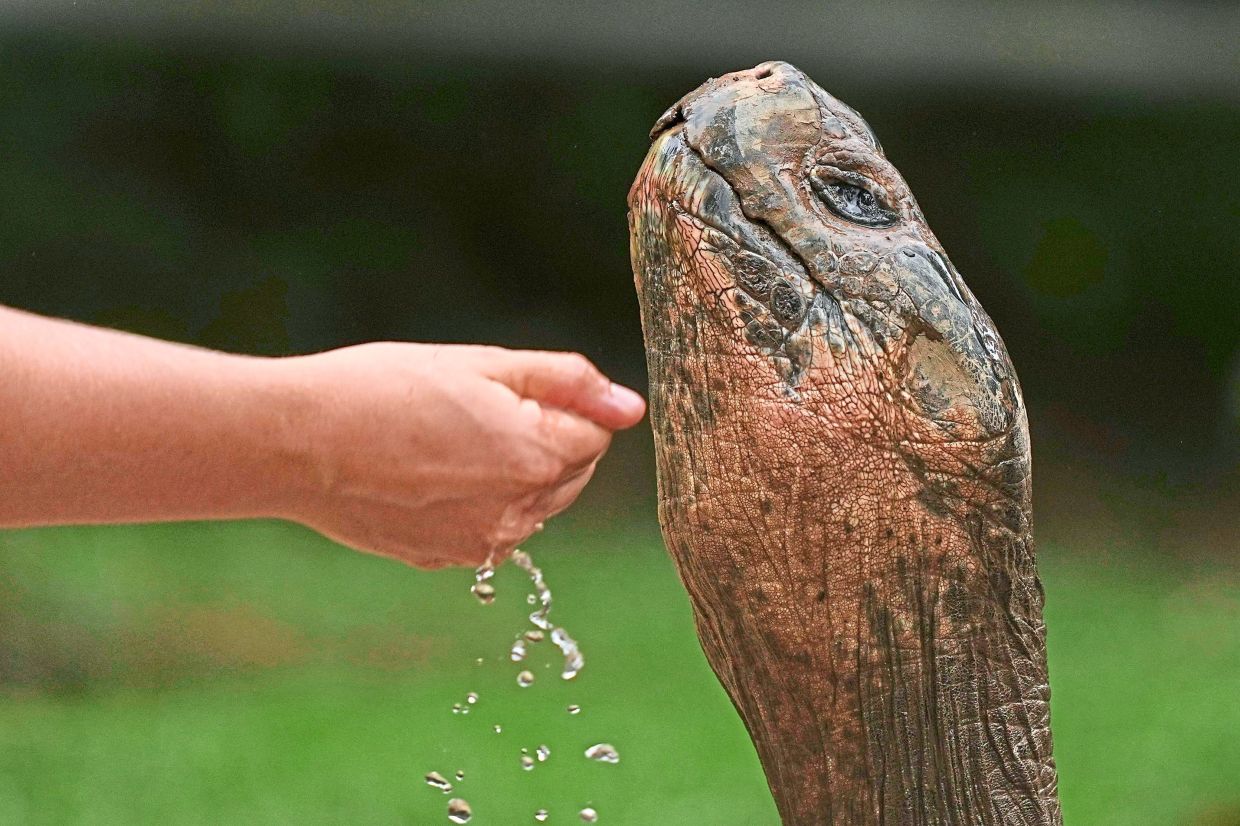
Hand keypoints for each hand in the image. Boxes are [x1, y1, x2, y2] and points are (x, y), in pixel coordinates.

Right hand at [278, 343, 645, 568]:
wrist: (296, 443)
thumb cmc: (386, 388)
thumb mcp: (484, 364)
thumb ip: (569, 382)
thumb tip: (632, 407)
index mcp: (540, 458)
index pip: (595, 434)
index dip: (556, 405)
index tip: (500, 391)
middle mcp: (522, 515)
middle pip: (570, 474)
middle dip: (542, 441)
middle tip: (470, 411)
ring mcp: (482, 545)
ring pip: (532, 505)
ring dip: (512, 475)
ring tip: (444, 443)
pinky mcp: (447, 561)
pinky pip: (489, 530)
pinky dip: (475, 504)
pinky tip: (425, 477)